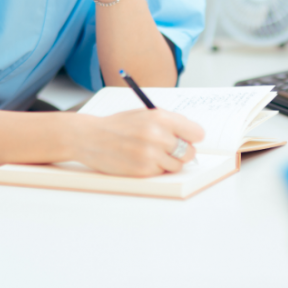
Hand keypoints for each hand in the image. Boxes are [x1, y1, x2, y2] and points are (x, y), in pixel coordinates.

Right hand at [74, 107, 204, 176]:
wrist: (91, 137)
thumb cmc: (119, 125)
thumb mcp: (145, 114)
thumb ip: (169, 122)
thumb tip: (193, 134)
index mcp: (160, 117)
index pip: (196, 132)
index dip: (193, 137)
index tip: (189, 139)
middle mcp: (158, 135)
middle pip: (190, 152)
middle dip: (183, 151)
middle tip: (171, 149)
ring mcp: (150, 154)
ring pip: (177, 165)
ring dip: (169, 162)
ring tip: (154, 153)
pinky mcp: (143, 170)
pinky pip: (162, 173)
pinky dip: (156, 169)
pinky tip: (143, 160)